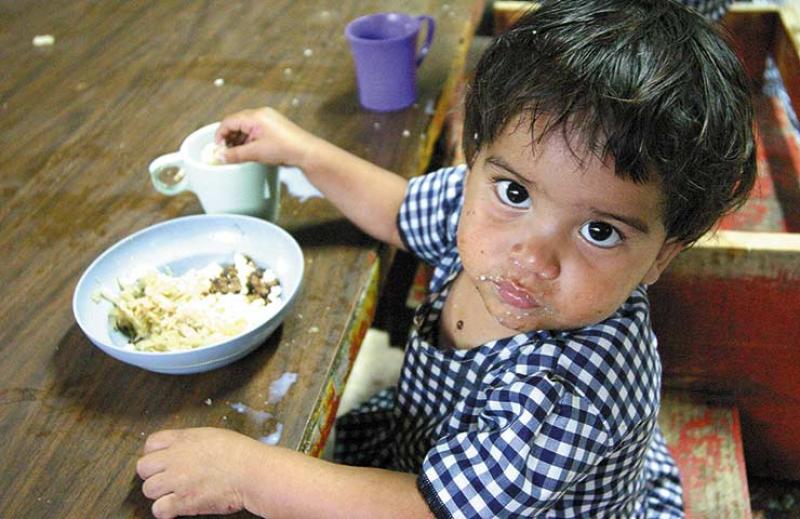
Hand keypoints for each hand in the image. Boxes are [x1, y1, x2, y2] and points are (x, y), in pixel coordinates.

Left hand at [136, 427, 266, 518]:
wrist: (252, 472)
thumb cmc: (240, 453)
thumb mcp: (213, 435)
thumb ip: (190, 441)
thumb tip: (181, 448)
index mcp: (184, 439)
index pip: (151, 443)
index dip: (154, 453)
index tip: (162, 460)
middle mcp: (176, 458)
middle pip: (143, 467)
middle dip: (153, 474)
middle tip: (167, 479)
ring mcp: (178, 480)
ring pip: (148, 489)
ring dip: (160, 493)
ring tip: (174, 493)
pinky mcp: (183, 501)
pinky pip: (158, 510)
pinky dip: (166, 511)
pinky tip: (176, 507)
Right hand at [215, 107, 318, 167]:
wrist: (307, 152)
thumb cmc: (285, 149)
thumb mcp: (256, 153)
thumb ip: (235, 154)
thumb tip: (220, 157)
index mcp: (255, 116)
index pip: (229, 121)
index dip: (220, 134)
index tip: (218, 147)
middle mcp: (261, 114)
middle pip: (237, 123)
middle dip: (229, 138)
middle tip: (226, 152)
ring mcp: (269, 120)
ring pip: (246, 127)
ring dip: (239, 140)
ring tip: (236, 154)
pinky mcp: (274, 127)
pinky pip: (255, 130)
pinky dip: (249, 140)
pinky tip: (248, 150)